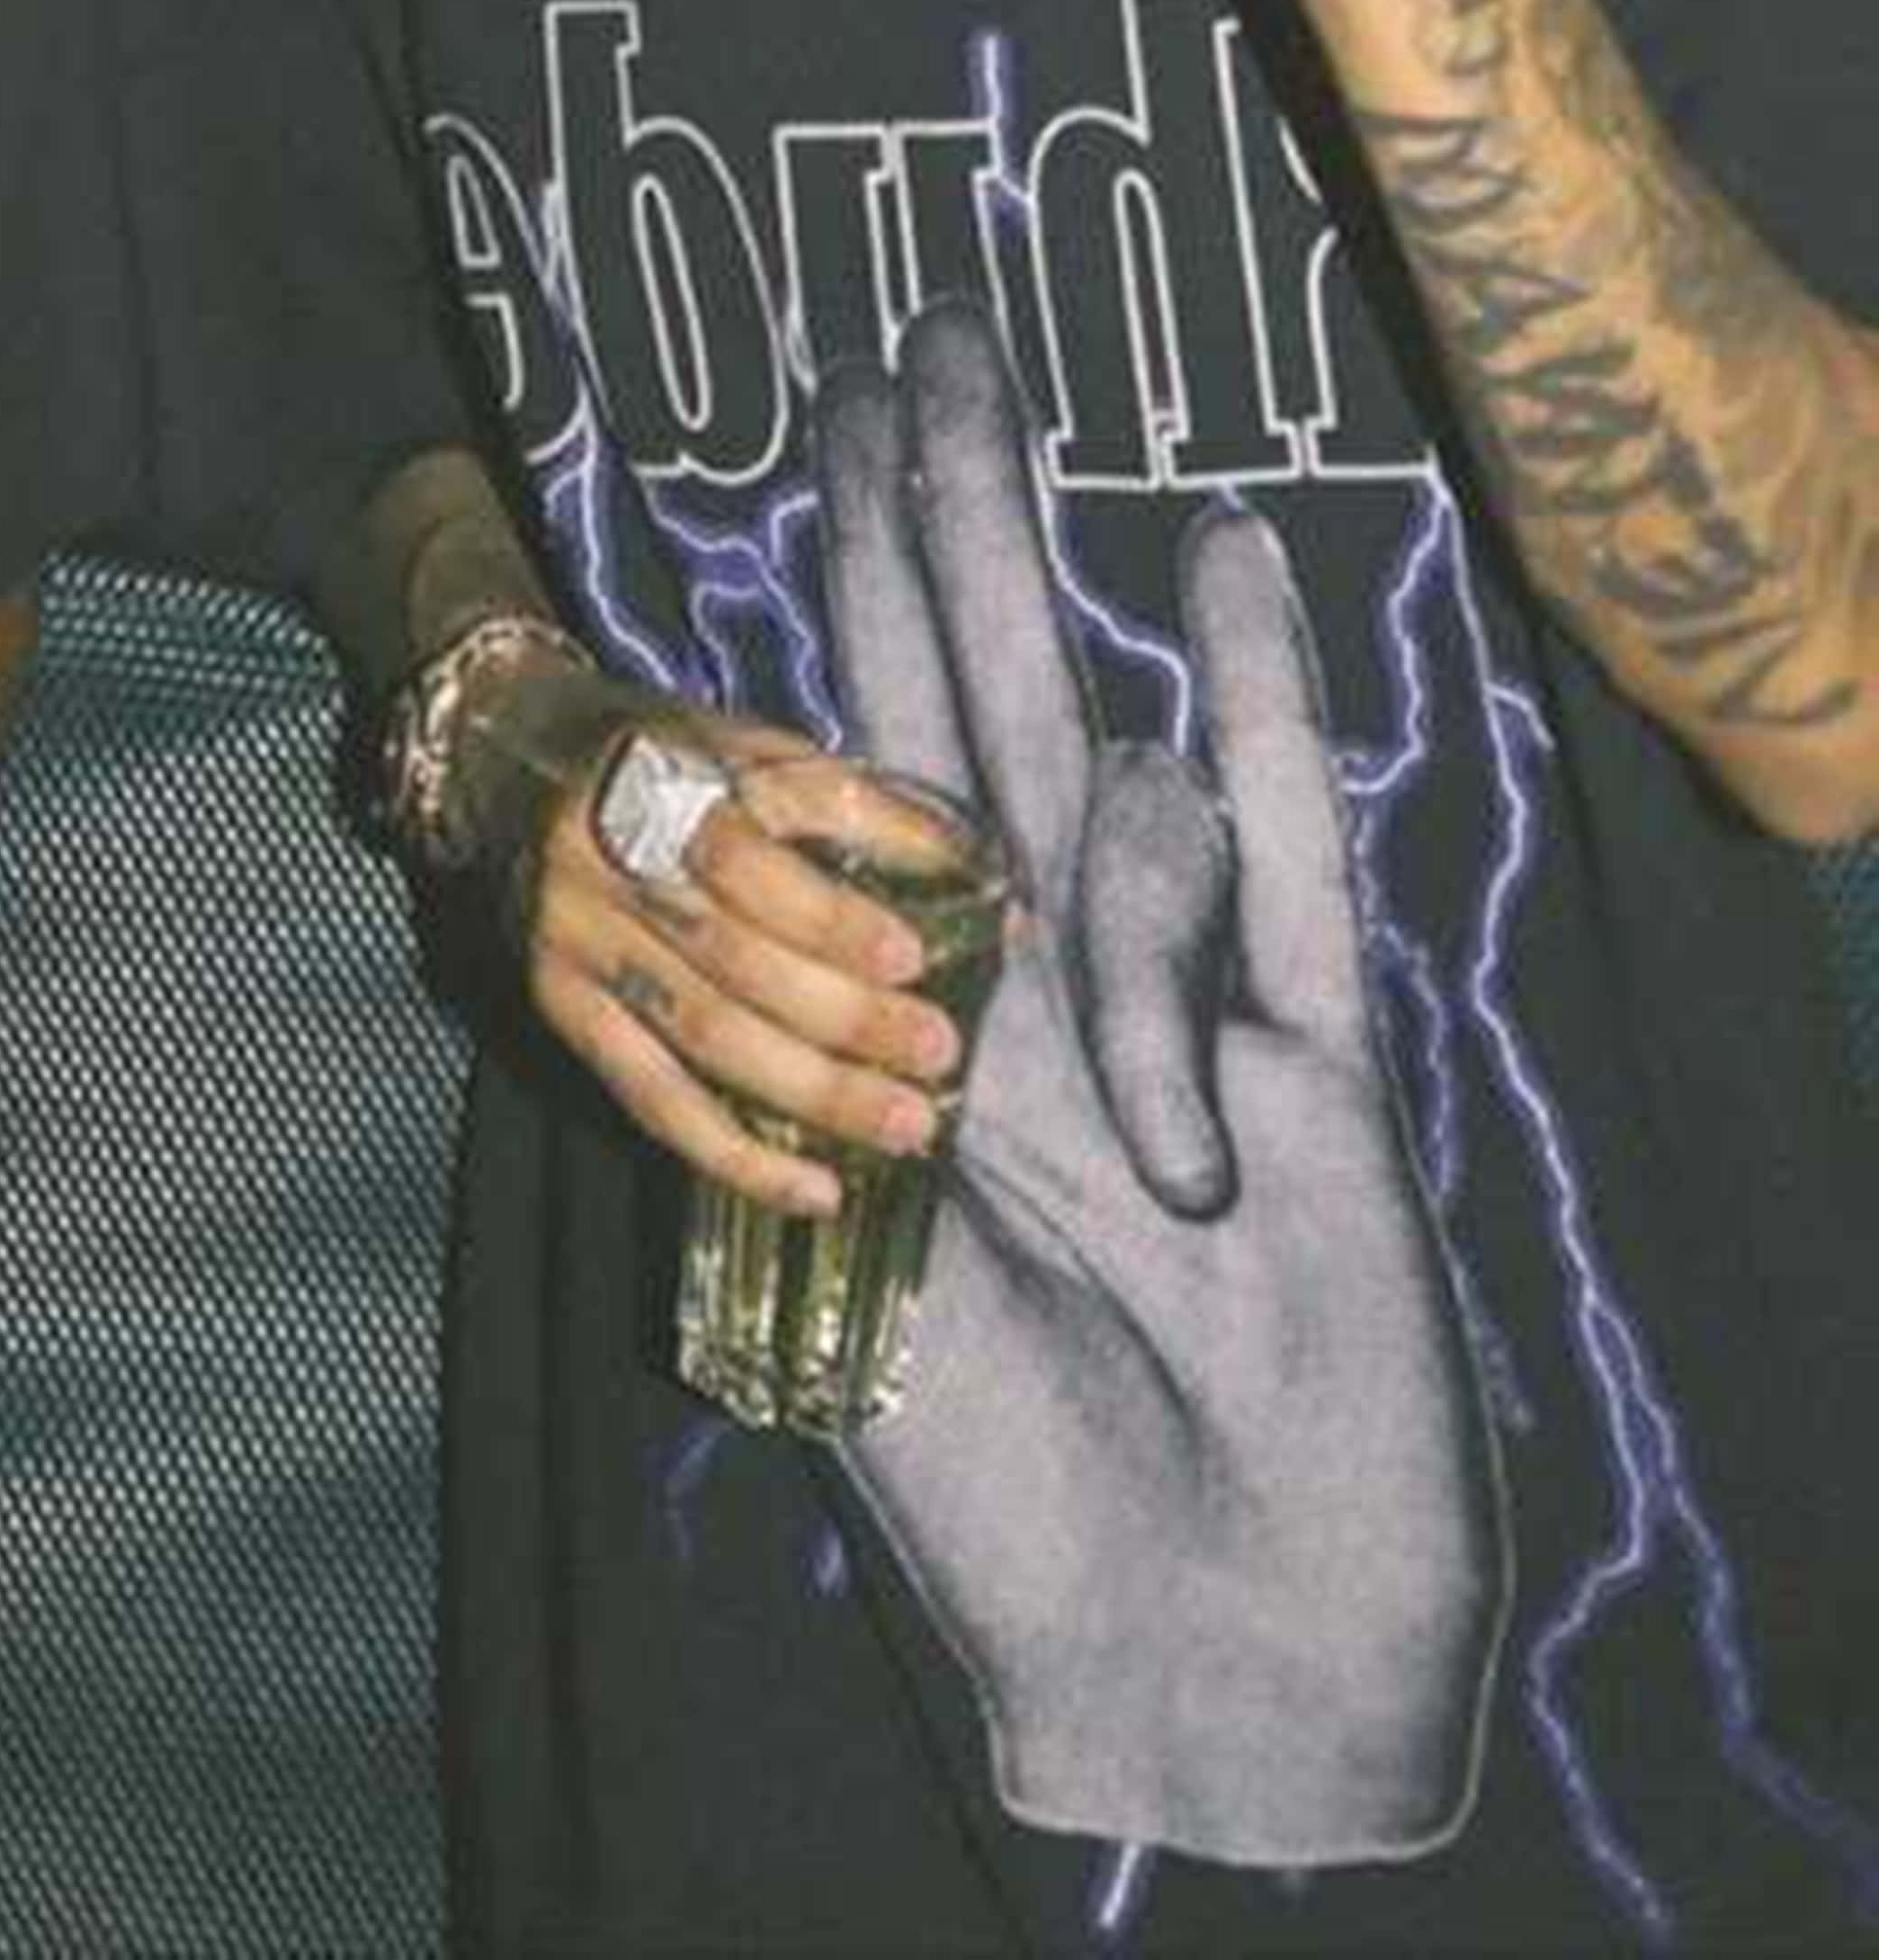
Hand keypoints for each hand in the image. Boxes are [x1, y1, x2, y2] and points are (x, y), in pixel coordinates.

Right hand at [468, 650, 979, 1221]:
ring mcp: (579, 945)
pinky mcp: (561, 1007)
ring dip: (813, 1096)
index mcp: (660, 786)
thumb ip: (854, 807)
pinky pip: (650, 1099)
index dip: (828, 919)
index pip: (747, 864)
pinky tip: (813, 1190)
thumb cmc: (662, 755)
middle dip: (847, 1020)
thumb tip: (982, 883)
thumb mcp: (748, 746)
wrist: (508, 754)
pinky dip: (734, 1157)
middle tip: (936, 1059)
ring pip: (703, 1039)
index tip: (913, 957)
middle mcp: (609, 867)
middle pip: (735, 964)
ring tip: (906, 1126)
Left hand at [828, 302, 1503, 1867]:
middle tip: (920, 327)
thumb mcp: (824, 1287)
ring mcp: (1180, 998)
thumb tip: (648, 952)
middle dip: (944, 509)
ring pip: (1117, 788)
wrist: (1201, 1639)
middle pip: (981, 686)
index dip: (836, 588)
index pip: (859, 750)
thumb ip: (770, 1113)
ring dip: (1100, 883)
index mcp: (913, 1009)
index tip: (809, 416)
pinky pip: (1285, 849)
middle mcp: (1035, 970)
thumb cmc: (1007, 1500)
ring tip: (1148, 1127)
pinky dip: (1261, 703)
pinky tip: (1229, 560)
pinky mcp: (1319, 1053)